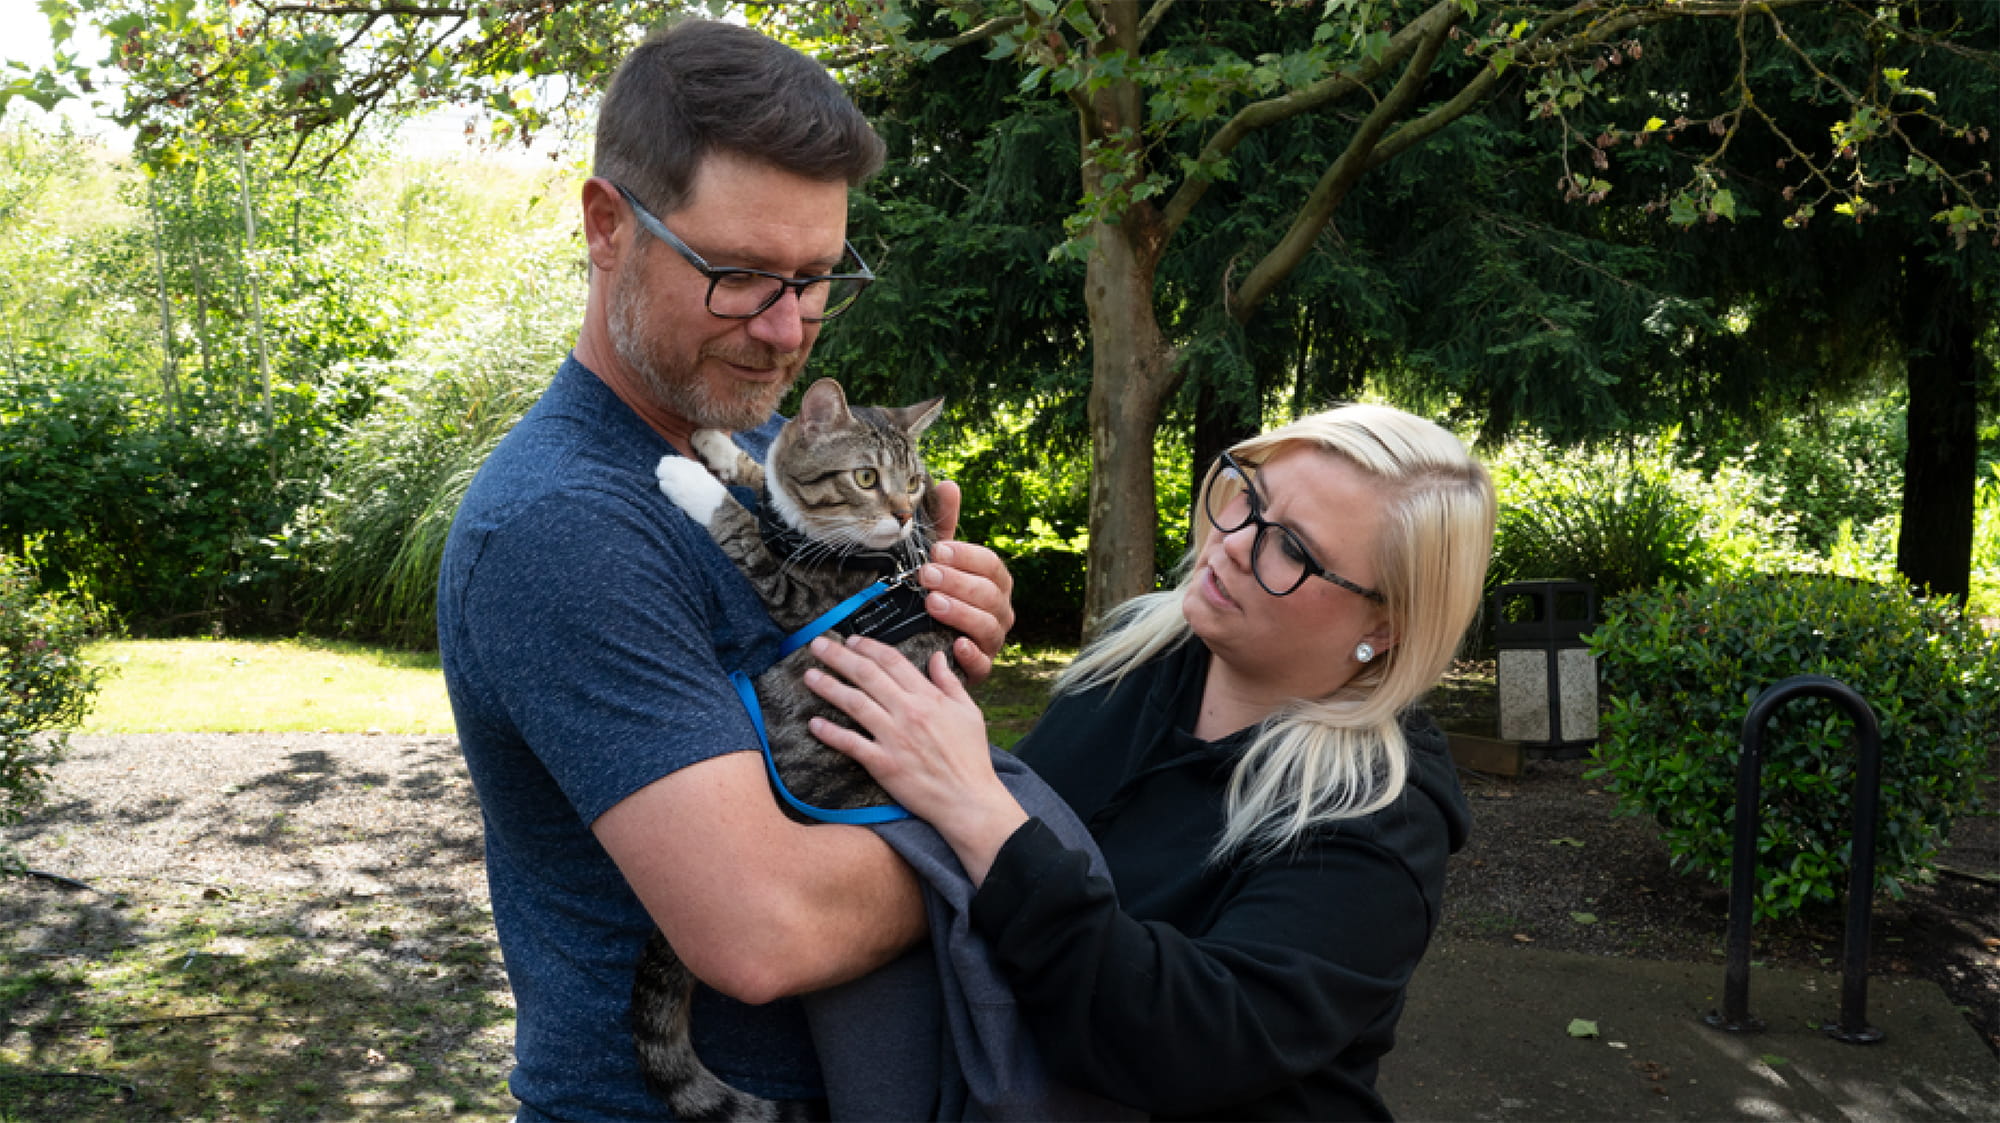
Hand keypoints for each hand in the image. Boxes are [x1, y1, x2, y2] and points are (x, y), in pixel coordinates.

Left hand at [804, 635, 1028, 883]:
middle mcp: (908, 712)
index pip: (892, 661)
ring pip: (854, 704)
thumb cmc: (971, 757)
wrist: (968, 800)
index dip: (868, 647)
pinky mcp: (883, 764)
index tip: (851, 640)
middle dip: (839, 656)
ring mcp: (894, 738)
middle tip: (818, 645)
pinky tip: (814, 723)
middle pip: (867, 675)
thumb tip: (938, 656)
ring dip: (828, 686)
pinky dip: (831, 733)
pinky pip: (851, 744)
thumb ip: (950, 682)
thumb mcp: (969, 712)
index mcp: (929, 697)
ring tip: (809, 675)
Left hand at [924, 480, 1014, 685]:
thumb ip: (945, 527)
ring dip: (961, 613)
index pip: (990, 564)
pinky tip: (955, 646)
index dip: (965, 557)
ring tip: (931, 603)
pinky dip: (972, 655)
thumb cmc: (935, 597)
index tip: (936, 550)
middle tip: (926, 574)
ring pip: (988, 627)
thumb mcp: (937, 563)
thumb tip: (949, 484)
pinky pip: (984, 665)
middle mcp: (1000, 611)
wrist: (923, 646)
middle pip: (989, 594)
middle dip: (958, 582)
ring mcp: (992, 641)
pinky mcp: (980, 670)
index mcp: (994, 582)